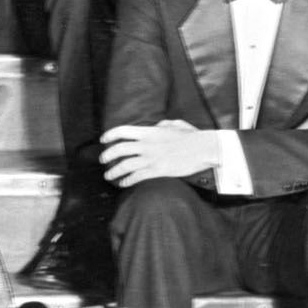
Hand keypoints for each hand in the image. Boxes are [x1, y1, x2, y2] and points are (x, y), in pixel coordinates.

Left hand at [99, 119, 220, 188]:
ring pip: (125, 166)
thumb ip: (164, 124)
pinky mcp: (157, 171)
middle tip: (103, 160)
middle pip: (119, 150)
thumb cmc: (193, 136)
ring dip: (114, 172)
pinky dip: (127, 181)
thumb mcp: (176, 124)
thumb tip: (158, 125)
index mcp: (149, 132)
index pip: (122, 131)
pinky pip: (137, 177)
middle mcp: (146, 145)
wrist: (204, 148)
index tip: (103, 140)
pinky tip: (123, 183)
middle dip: (107, 156)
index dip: (110, 135)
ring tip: (108, 176)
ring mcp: (151, 158)